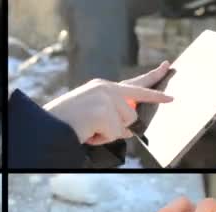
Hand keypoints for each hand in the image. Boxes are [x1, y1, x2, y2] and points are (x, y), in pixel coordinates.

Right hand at [43, 61, 172, 144]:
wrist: (48, 126)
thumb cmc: (66, 122)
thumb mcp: (92, 113)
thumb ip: (113, 115)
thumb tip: (130, 129)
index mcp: (102, 87)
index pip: (134, 83)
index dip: (154, 80)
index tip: (168, 68)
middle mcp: (106, 88)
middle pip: (131, 115)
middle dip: (118, 127)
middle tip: (95, 128)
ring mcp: (106, 98)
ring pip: (126, 126)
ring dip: (108, 134)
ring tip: (87, 129)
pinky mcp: (105, 111)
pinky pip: (115, 135)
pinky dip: (102, 139)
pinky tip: (87, 133)